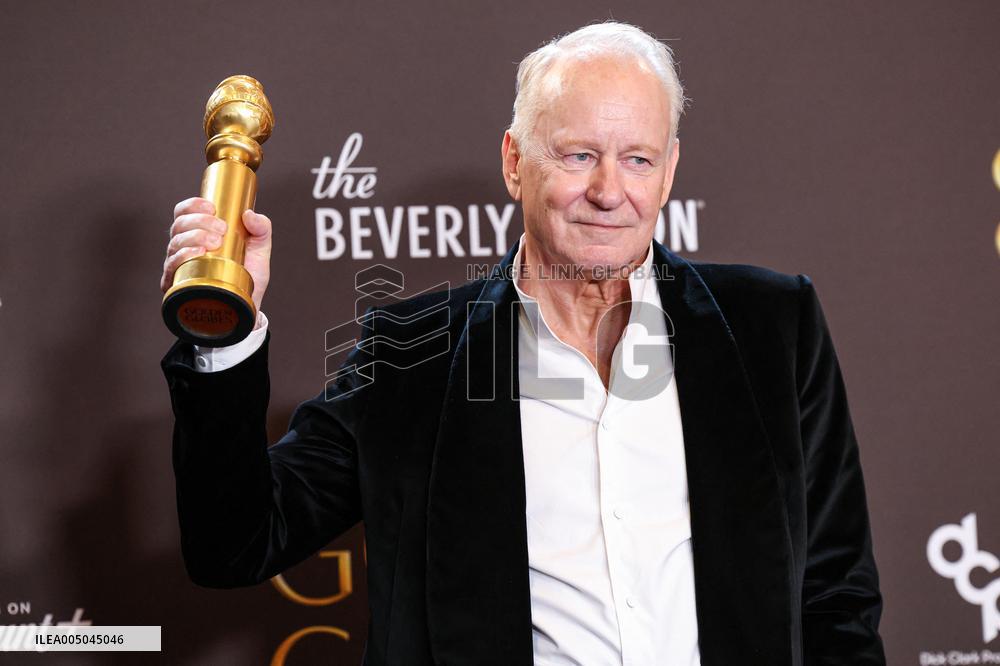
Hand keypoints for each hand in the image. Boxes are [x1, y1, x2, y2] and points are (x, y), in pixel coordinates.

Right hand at [161, 197, 272, 313]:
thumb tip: (249, 214)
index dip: (193, 205)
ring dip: (194, 236)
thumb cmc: (248, 277)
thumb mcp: (260, 250)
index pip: (184, 213)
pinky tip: (197, 253)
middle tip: (221, 229)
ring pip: (175, 243)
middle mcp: (184, 248)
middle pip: (179, 225)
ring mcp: (179, 266)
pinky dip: (183, 256)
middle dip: (200, 222)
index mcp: (198, 234)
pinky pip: (171, 266)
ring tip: (215, 242)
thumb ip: (262, 229)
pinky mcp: (176, 285)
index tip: (212, 207)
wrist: (248, 307)